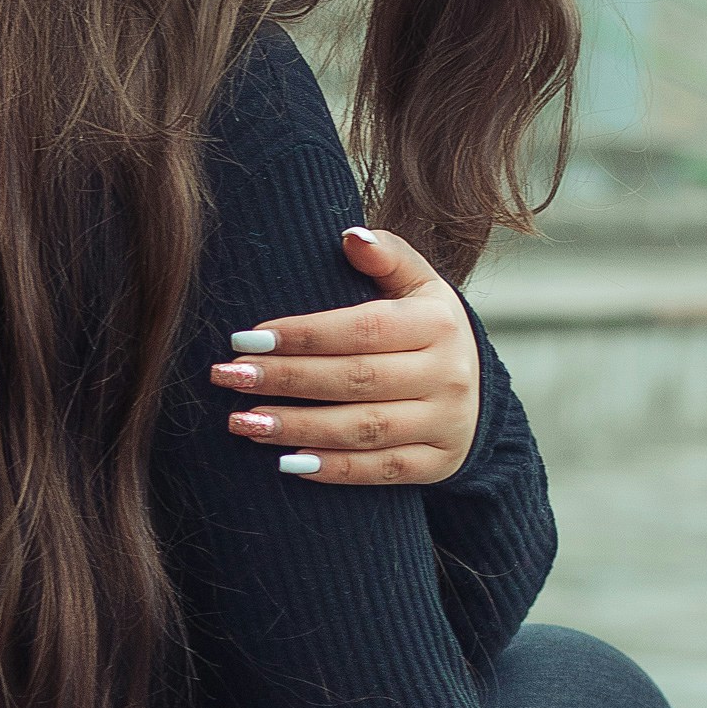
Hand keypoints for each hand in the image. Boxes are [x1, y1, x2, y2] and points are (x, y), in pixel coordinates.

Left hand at [210, 226, 479, 484]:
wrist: (478, 392)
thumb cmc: (426, 328)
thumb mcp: (418, 284)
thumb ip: (387, 255)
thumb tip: (350, 236)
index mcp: (437, 323)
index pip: (362, 329)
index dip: (302, 335)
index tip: (245, 338)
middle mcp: (447, 374)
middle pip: (356, 379)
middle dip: (286, 379)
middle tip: (228, 377)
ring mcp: (445, 423)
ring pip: (364, 428)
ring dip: (298, 427)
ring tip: (243, 421)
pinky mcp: (438, 464)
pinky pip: (381, 471)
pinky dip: (334, 469)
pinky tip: (287, 463)